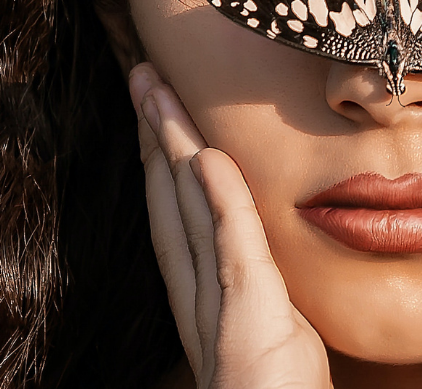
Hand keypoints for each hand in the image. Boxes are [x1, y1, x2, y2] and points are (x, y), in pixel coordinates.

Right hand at [130, 63, 331, 388]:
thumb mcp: (280, 345)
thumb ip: (263, 304)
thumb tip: (258, 270)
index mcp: (210, 309)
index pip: (183, 222)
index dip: (168, 164)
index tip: (161, 112)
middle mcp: (201, 307)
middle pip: (172, 204)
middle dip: (155, 137)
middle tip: (141, 76)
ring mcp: (221, 315)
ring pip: (188, 213)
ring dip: (171, 146)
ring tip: (154, 90)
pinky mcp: (251, 324)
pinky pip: (232, 249)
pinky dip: (218, 198)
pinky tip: (204, 153)